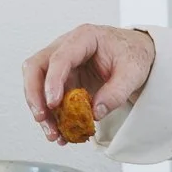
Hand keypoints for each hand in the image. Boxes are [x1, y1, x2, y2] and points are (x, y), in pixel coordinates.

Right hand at [22, 25, 156, 143]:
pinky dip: (53, 117)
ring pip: (38, 85)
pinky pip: (51, 99)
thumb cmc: (133, 54)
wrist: (137, 54)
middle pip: (36, 67)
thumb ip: (116, 92)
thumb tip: (95, 112)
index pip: (59, 58)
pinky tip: (61, 133)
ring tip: (54, 134)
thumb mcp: (133, 72)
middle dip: (34, 95)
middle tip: (42, 117)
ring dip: (42, 111)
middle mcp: (66, 48)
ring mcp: (63, 65)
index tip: (52, 103)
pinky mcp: (64, 81)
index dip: (52, 81)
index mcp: (84, 37)